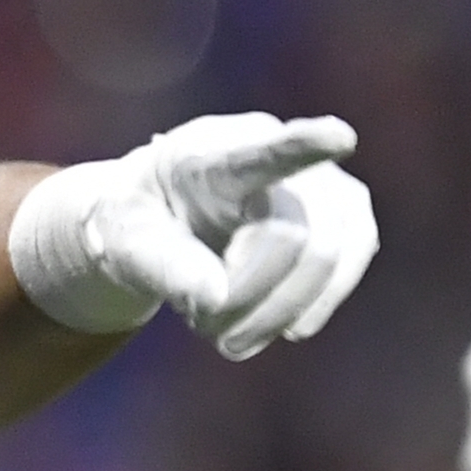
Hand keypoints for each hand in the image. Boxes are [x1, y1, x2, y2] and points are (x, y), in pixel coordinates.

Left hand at [8, 113, 377, 356]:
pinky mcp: (346, 219)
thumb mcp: (124, 244)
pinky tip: (278, 324)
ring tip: (232, 334)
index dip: (303, 146)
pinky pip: (344, 274)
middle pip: (293, 237)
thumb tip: (218, 297)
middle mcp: (280, 155)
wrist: (170, 219)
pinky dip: (308, 311)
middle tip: (208, 330)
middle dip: (252, 299)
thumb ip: (164, 266)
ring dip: (279, 314)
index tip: (339, 137)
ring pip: (327, 259)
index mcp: (212, 156)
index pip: (260, 153)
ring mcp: (320, 182)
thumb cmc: (145, 225)